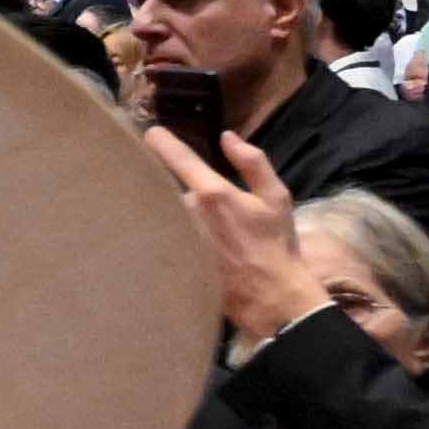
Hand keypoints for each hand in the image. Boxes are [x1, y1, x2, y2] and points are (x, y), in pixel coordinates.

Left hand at [152, 125, 323, 343]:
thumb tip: (227, 137)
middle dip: (178, 190)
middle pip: (169, 188)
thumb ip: (253, 162)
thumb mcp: (276, 198)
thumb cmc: (275, 245)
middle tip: (203, 208)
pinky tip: (176, 247)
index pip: (178, 157)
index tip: (151, 132)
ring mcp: (174, 237)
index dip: (161, 141)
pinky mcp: (170, 259)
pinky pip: (162, 237)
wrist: (269, 296)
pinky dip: (167, 235)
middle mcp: (186, 212)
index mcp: (212, 193)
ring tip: (202, 231)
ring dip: (175, 215)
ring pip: (167, 213)